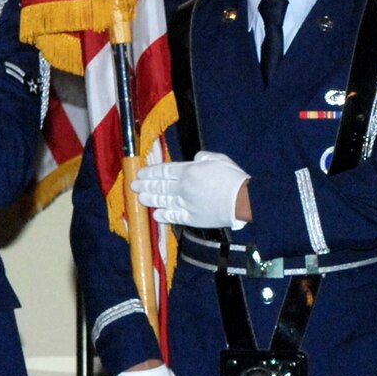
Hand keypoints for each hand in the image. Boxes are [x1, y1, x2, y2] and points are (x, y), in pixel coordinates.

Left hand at [134, 152, 248, 230]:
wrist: (243, 202)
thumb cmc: (234, 178)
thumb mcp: (219, 159)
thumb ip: (204, 157)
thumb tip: (195, 158)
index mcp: (189, 171)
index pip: (164, 171)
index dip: (150, 172)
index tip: (141, 173)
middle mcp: (183, 187)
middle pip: (159, 185)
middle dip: (145, 184)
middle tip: (134, 185)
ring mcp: (185, 204)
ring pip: (162, 201)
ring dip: (149, 199)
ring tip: (140, 197)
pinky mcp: (191, 218)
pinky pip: (173, 216)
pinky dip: (163, 215)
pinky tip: (155, 214)